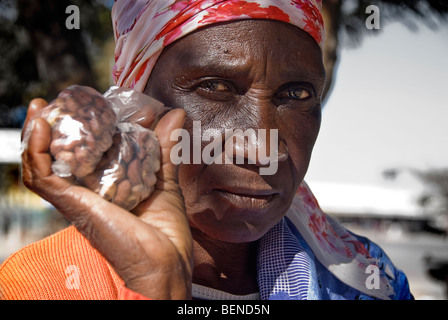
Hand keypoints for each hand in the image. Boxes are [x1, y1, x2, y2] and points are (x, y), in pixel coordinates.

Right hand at [21, 97, 191, 298]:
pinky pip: (44, 179)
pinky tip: (42, 128)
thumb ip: (165, 149)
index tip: (80, 105)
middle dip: (49, 129)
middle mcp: (87, 193)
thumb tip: (176, 114)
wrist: (166, 266)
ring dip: (35, 136)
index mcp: (106, 188)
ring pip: (42, 166)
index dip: (76, 130)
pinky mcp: (74, 207)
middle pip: (57, 158)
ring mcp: (78, 200)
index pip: (81, 155)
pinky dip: (36, 153)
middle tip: (49, 103)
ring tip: (39, 109)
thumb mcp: (164, 182)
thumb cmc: (165, 234)